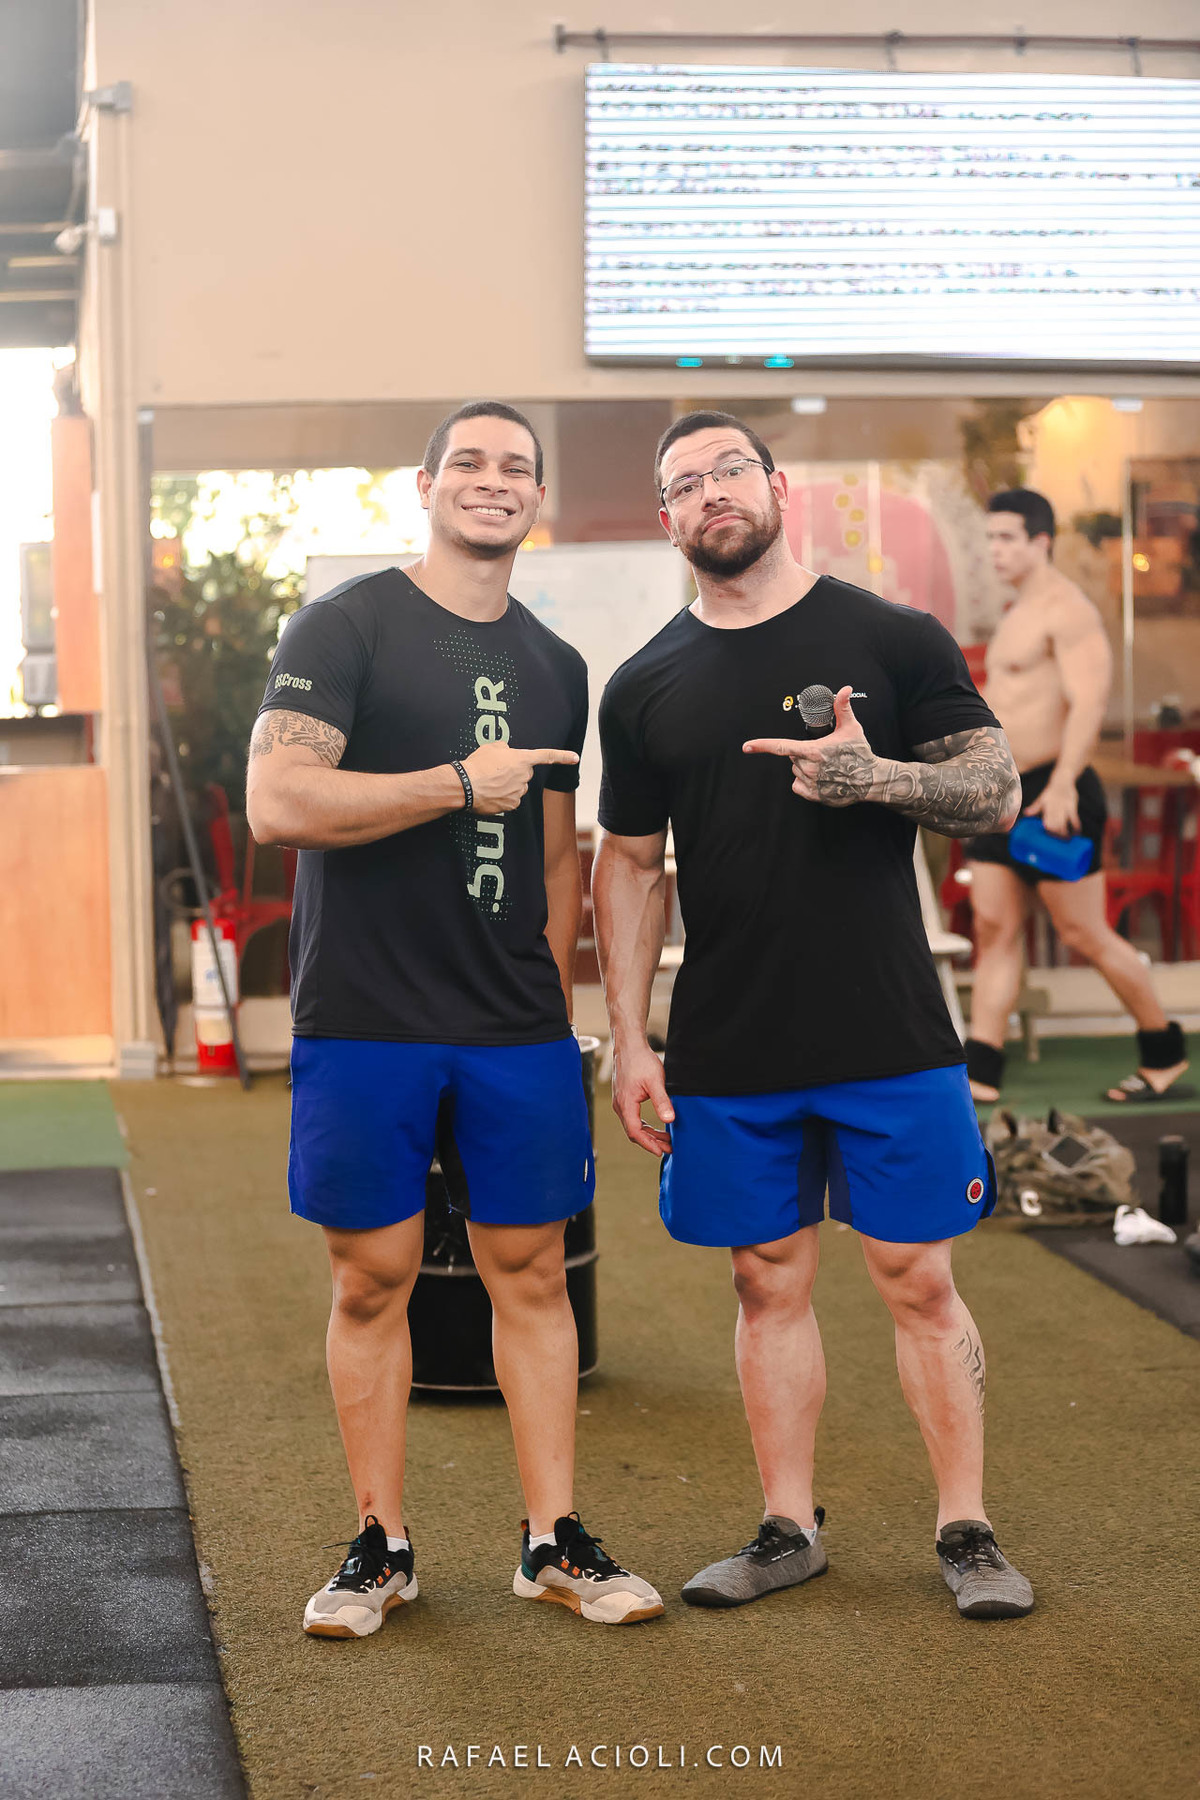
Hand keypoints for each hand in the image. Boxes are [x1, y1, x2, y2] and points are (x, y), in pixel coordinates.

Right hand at [460, 743, 577, 813]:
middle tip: (496, 771)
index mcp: (522, 759)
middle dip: (515, 773)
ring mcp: (519, 792)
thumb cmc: (477, 765)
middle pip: (526, 774)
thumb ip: (505, 749)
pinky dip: (502, 797)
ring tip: (490, 782)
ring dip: (508, 785)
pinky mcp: (512, 805)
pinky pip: (511, 800)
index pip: (546, 755)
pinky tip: (490, 793)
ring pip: (518, 788)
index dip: (562, 756)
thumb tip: (507, 754)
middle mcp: (524, 776)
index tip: (575, 757)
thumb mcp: (491, 748)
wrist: (465, 785)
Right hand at [612, 1037, 674, 1157]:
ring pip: (633, 1125)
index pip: (635, 1132)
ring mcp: (620, 1102)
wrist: (629, 1045)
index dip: (648, 1144)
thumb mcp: (655, 1081)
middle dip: (651, 1142)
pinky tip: (655, 1126)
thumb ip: (662, 1101)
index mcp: (626, 1104)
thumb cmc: (640, 1060)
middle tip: (668, 1148)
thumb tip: (669, 1120)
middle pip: (633, 1132)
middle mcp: (620, 1105)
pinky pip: (632, 1118)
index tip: (661, 1151)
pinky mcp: (624, 1098)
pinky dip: (644, 1125)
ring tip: (665, 1139)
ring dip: (648, 1134)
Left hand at [742, 687, 883, 805]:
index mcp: (813, 751)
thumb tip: (845, 689)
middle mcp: (809, 768)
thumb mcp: (851, 728)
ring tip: (825, 766)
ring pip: (795, 770)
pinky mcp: (813, 795)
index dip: (763, 745)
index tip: (747, 746)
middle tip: (822, 753)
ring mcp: (811, 783)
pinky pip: (797, 785)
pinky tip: (820, 778)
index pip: (782, 747)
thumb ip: (843, 708)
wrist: (871, 780)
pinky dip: (804, 782)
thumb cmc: (860, 753)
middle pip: (792, 757)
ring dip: (804, 767)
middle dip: (801, 753)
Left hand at [1025, 777, 1078, 837]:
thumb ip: (1034, 807)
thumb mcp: (1042, 799)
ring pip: (1065, 824)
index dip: (1049, 831)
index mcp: (1046, 808)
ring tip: (1066, 840)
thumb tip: (1025, 813)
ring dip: (1066, 833)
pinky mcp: (1072, 807)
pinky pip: (1075, 819)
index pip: (1047, 823)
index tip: (1049, 837)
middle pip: (1056, 826)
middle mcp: (1055, 809)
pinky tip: (1076, 833)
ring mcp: (1064, 808)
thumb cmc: (1051, 792)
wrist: (1063, 781)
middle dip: (1057, 835)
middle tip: (1058, 842)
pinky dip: (1076, 827)